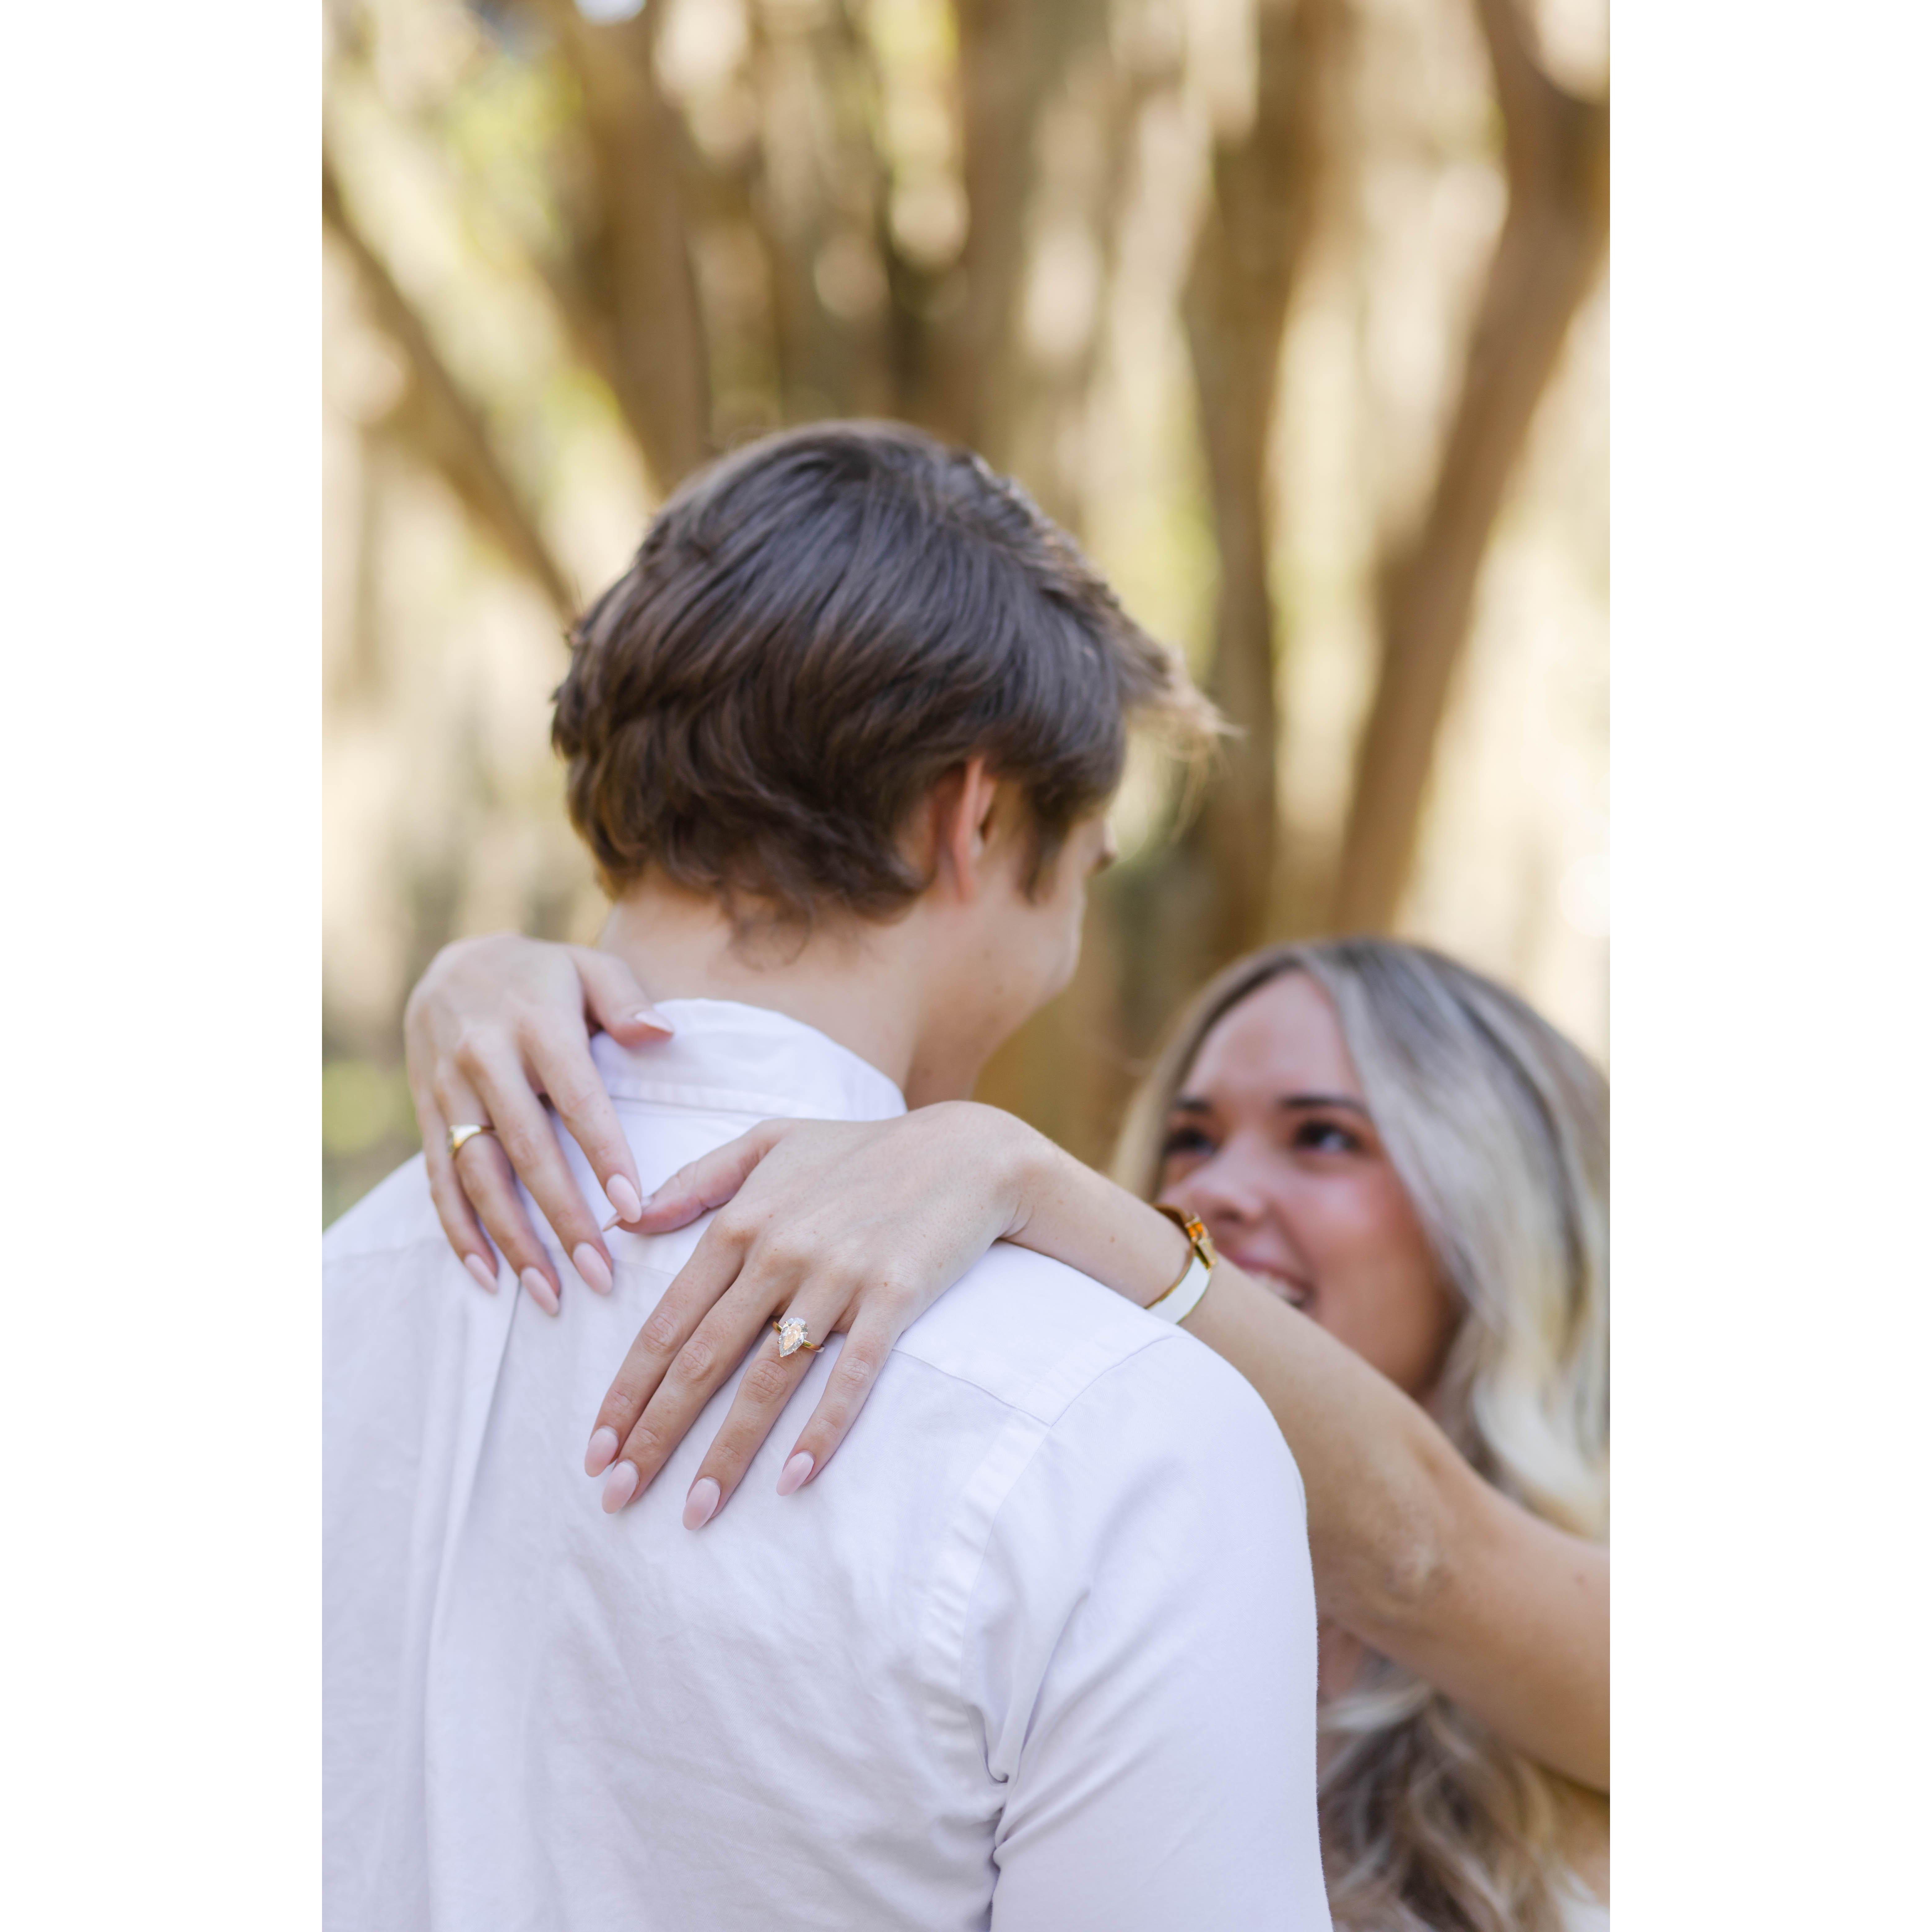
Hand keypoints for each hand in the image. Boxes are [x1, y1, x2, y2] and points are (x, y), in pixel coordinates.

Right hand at [404, 933, 674, 1311]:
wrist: (453, 963)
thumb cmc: (543, 975)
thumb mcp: (588, 967)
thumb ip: (627, 998)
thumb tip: (664, 1033)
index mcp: (537, 1025)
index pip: (576, 1099)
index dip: (603, 1155)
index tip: (632, 1208)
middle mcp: (486, 1060)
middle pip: (527, 1151)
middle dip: (563, 1219)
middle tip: (601, 1276)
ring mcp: (449, 1090)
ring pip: (478, 1176)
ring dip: (512, 1240)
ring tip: (549, 1294)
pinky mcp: (427, 1113)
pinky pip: (438, 1181)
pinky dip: (459, 1232)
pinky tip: (487, 1276)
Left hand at [584, 1103, 1039, 1524]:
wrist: (968, 1151)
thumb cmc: (862, 1150)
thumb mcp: (770, 1142)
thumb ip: (696, 1180)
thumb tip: (624, 1219)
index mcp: (743, 1222)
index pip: (668, 1322)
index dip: (627, 1390)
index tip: (596, 1448)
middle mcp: (780, 1252)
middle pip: (704, 1360)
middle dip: (655, 1434)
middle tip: (618, 1495)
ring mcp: (838, 1276)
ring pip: (768, 1379)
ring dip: (728, 1451)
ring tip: (697, 1511)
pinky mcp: (894, 1296)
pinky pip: (851, 1373)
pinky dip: (823, 1427)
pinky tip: (794, 1477)